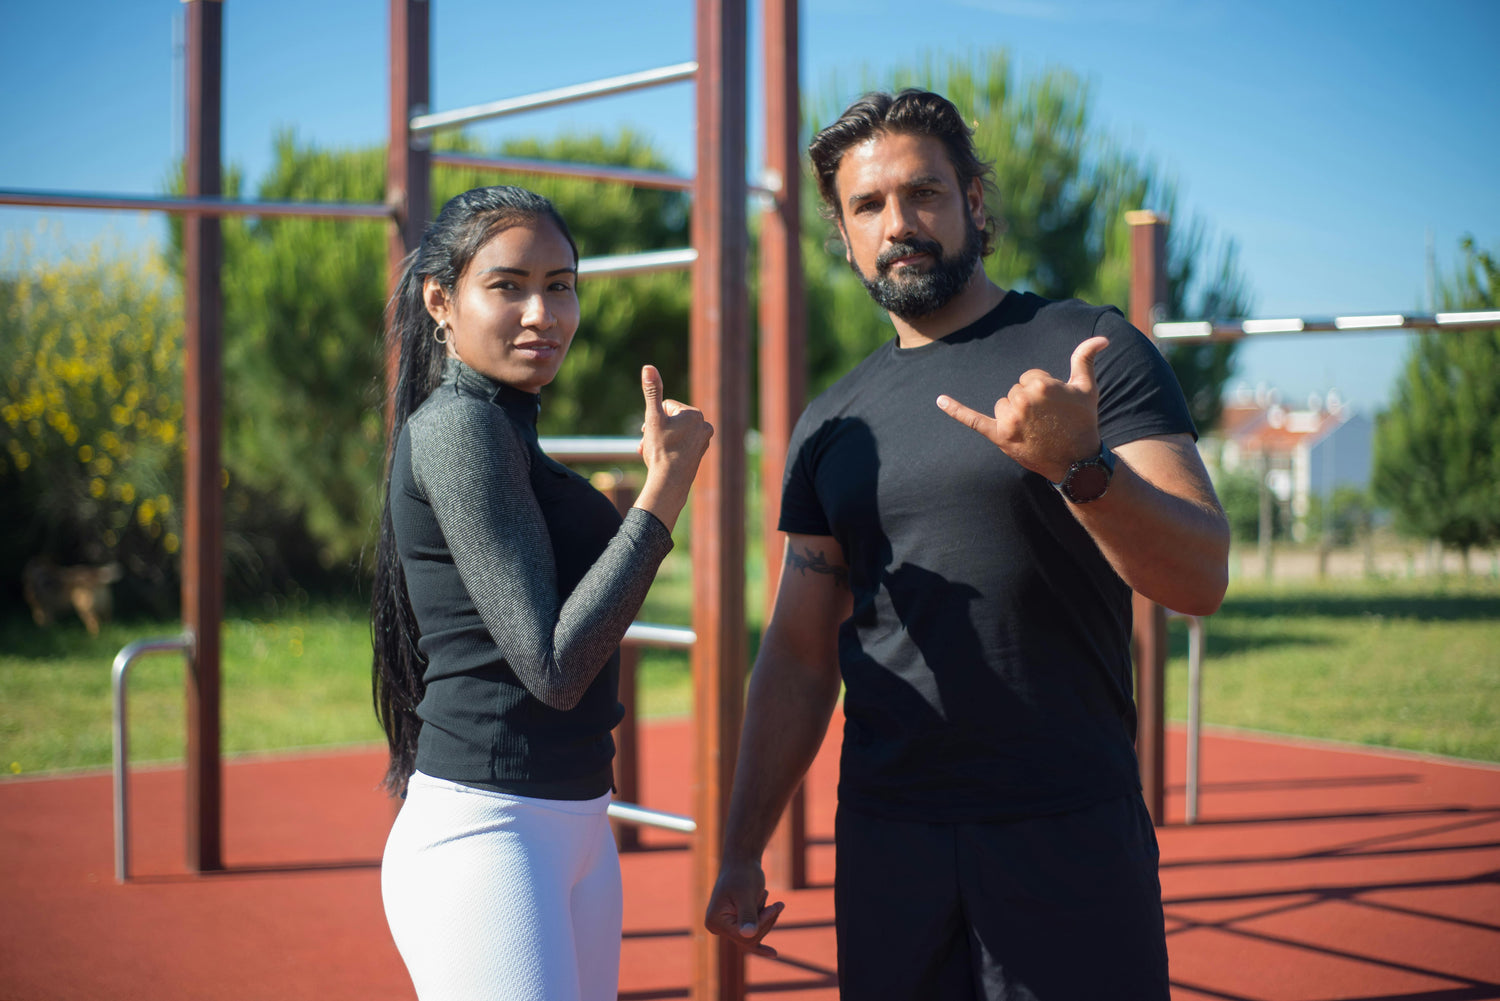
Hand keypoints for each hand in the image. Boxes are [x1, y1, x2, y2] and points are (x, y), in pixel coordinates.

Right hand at [632, 365, 712, 530]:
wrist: (670, 483)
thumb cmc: (661, 450)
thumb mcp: (653, 419)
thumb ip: (652, 392)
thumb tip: (648, 367)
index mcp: (695, 414)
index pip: (666, 407)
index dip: (654, 419)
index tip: (650, 431)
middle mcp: (704, 425)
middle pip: (671, 420)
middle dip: (657, 430)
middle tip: (649, 444)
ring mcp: (704, 441)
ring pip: (675, 433)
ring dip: (661, 439)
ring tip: (653, 453)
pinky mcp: (700, 453)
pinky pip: (681, 444)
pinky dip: (670, 449)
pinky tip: (663, 460)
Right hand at [704, 860, 784, 957]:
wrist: (742, 861)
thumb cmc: (743, 874)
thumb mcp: (746, 894)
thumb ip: (747, 915)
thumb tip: (748, 935)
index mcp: (715, 922)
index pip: (744, 936)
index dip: (763, 923)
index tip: (775, 906)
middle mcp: (717, 927)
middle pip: (749, 939)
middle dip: (766, 922)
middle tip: (778, 904)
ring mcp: (726, 927)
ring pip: (754, 936)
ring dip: (766, 919)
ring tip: (767, 896)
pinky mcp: (736, 924)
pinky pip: (751, 937)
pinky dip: (763, 937)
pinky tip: (772, 953)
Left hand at [935, 335, 1107, 482]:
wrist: (1078, 460)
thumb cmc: (1083, 421)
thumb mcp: (1087, 388)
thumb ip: (1085, 358)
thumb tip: (1101, 339)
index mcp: (1040, 384)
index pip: (1028, 377)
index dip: (1042, 391)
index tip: (1054, 407)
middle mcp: (1022, 400)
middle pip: (1014, 391)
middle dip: (1028, 403)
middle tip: (1046, 421)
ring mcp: (1009, 420)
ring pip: (1001, 405)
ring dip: (1014, 415)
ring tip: (1034, 429)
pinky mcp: (999, 437)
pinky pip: (973, 420)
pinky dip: (956, 410)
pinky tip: (939, 400)